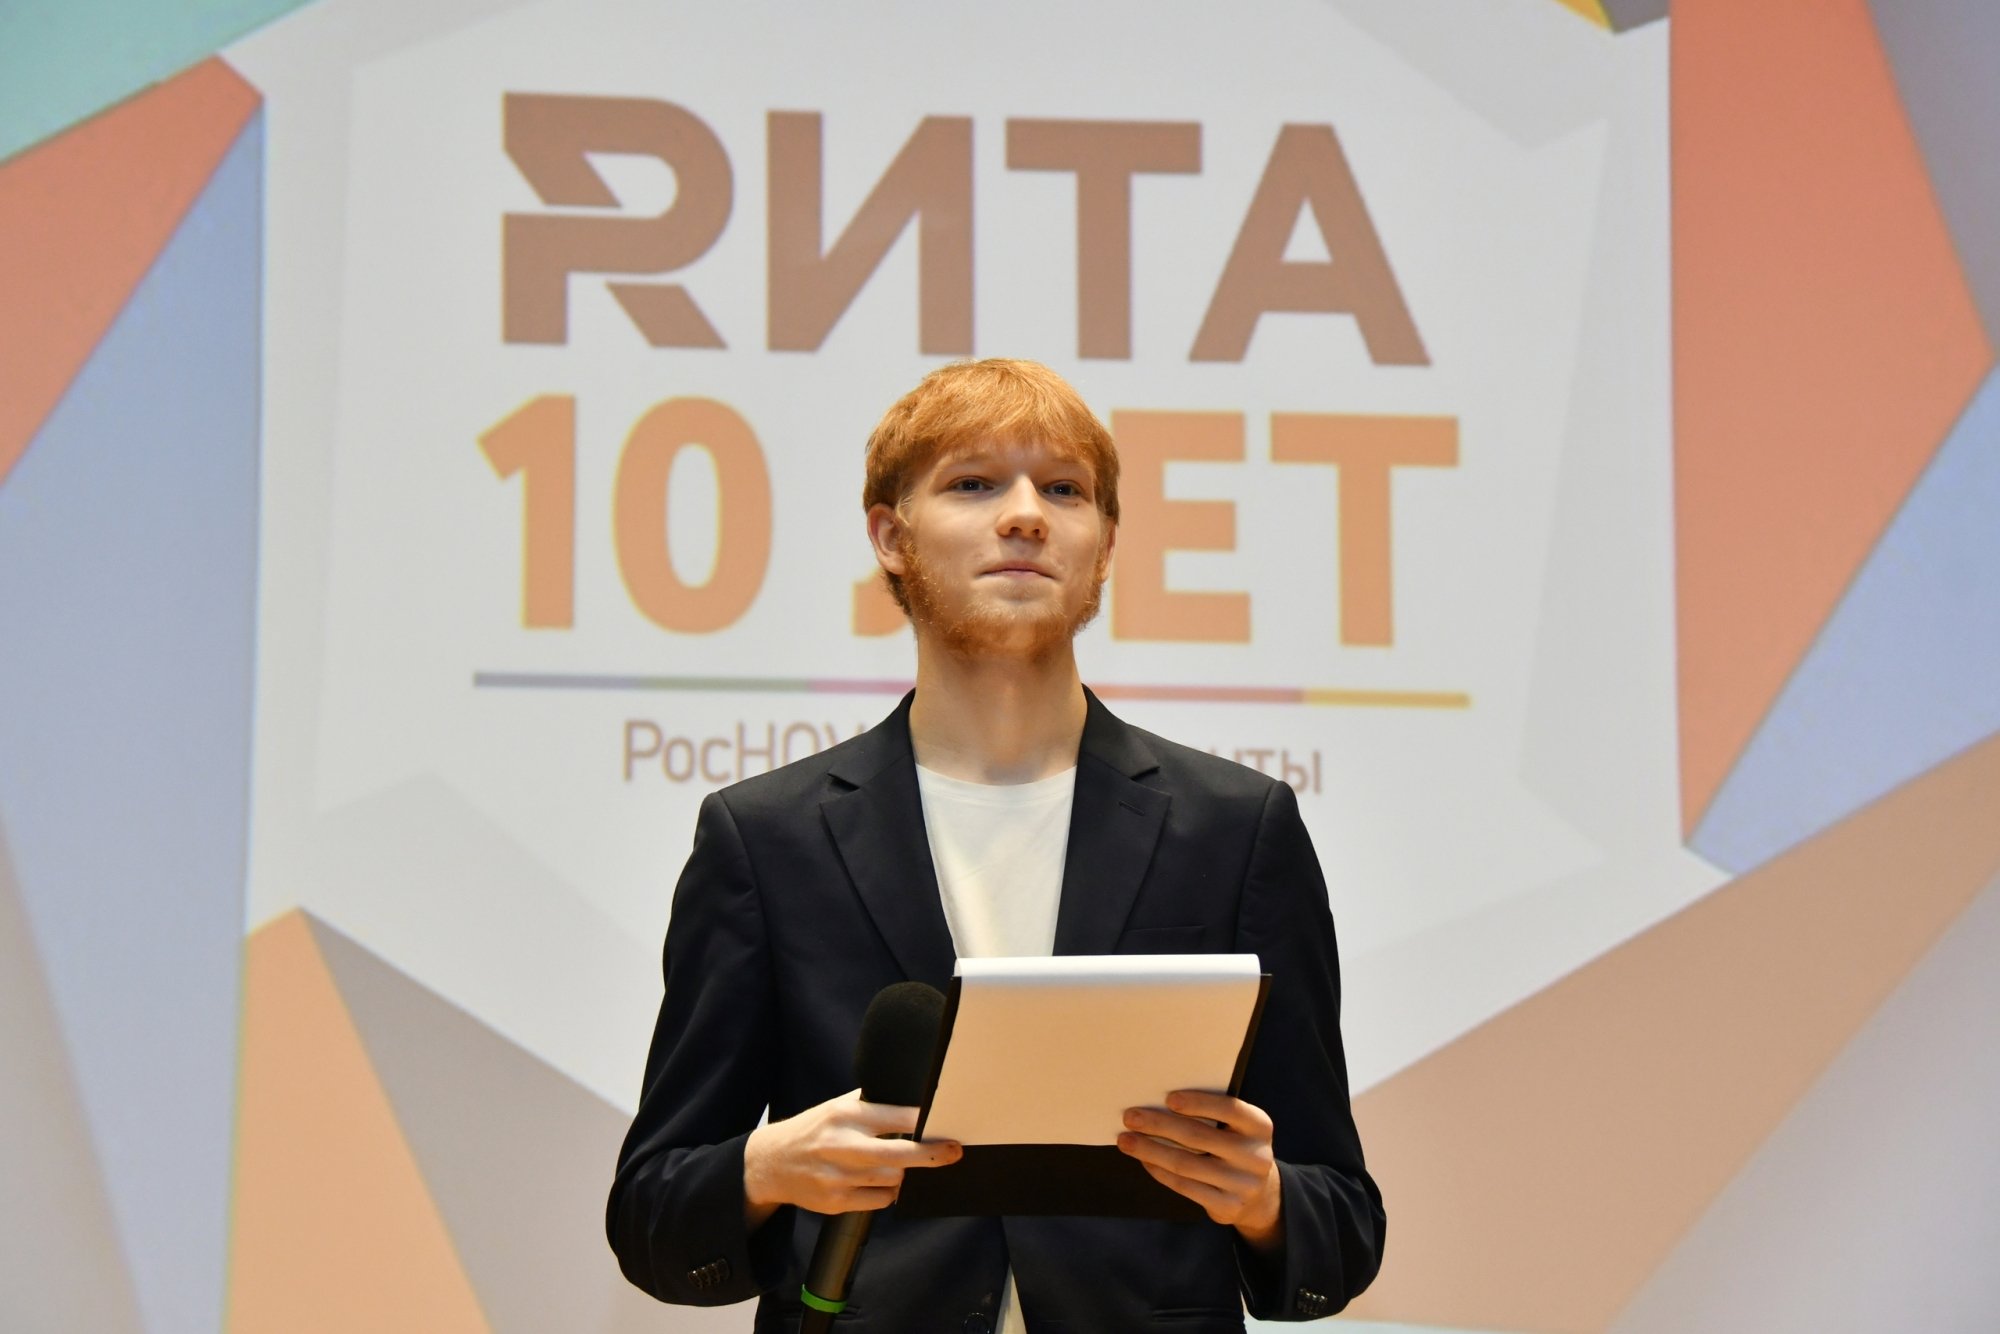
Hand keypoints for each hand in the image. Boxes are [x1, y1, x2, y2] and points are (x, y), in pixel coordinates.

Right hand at [743, 1089, 961, 1225]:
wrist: (771, 1163)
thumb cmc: (812, 1130)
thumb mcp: (836, 1107)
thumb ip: (870, 1105)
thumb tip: (914, 1104)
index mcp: (846, 1115)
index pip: (898, 1117)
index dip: (925, 1121)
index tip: (946, 1120)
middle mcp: (843, 1145)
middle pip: (900, 1155)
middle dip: (931, 1154)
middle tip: (953, 1151)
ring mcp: (839, 1177)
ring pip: (893, 1180)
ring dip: (904, 1174)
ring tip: (902, 1166)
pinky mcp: (836, 1202)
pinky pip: (879, 1200)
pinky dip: (887, 1192)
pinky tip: (881, 1182)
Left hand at [1117, 1090, 1283, 1249]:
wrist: (1259, 1193)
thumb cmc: (1235, 1148)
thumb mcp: (1236, 1128)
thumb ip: (1211, 1116)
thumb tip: (1157, 1104)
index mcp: (1259, 1126)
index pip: (1229, 1109)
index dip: (1199, 1103)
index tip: (1168, 1098)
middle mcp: (1256, 1156)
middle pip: (1198, 1137)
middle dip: (1159, 1125)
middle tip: (1131, 1117)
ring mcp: (1243, 1184)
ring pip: (1185, 1164)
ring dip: (1150, 1150)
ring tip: (1127, 1140)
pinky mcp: (1227, 1206)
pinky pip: (1185, 1186)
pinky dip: (1159, 1171)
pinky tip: (1144, 1160)